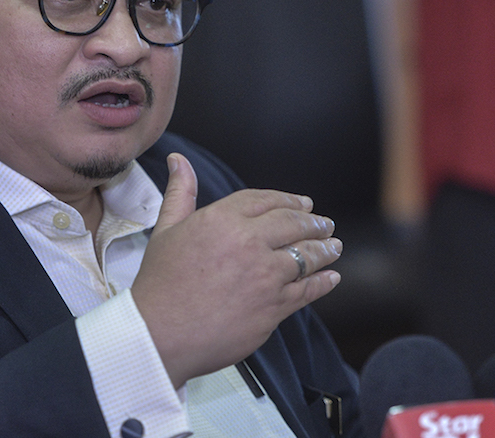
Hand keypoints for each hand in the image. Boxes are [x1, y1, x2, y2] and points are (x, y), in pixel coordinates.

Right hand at [131, 153, 341, 387]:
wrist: (161, 332)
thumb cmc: (160, 283)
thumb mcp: (166, 229)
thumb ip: (180, 192)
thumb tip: (179, 161)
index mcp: (223, 219)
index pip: (266, 201)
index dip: (288, 200)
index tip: (304, 203)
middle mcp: (249, 242)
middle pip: (294, 224)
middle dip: (314, 223)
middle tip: (325, 224)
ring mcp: (266, 275)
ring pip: (307, 256)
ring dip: (325, 249)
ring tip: (334, 246)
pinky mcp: (275, 306)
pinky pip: (308, 289)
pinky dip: (324, 282)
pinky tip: (331, 277)